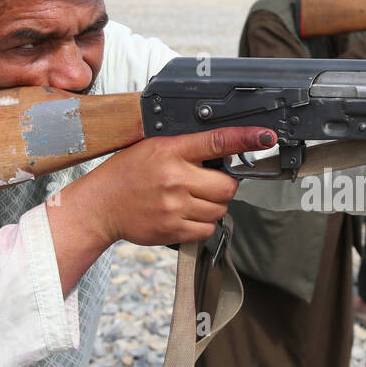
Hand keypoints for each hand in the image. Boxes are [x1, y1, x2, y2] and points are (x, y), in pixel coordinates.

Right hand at [47, 127, 277, 293]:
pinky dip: (204, 223)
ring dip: (214, 205)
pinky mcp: (173, 230)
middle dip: (224, 185)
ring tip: (192, 199)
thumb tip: (222, 149)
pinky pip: (207, 228)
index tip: (266, 137)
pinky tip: (186, 214)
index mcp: (169, 151)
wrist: (99, 207)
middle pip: (227, 186)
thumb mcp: (152, 148)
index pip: (216, 141)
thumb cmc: (125, 174)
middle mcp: (175, 178)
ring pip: (220, 209)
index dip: (245, 138)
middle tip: (208, 183)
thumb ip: (185, 148)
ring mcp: (175, 206)